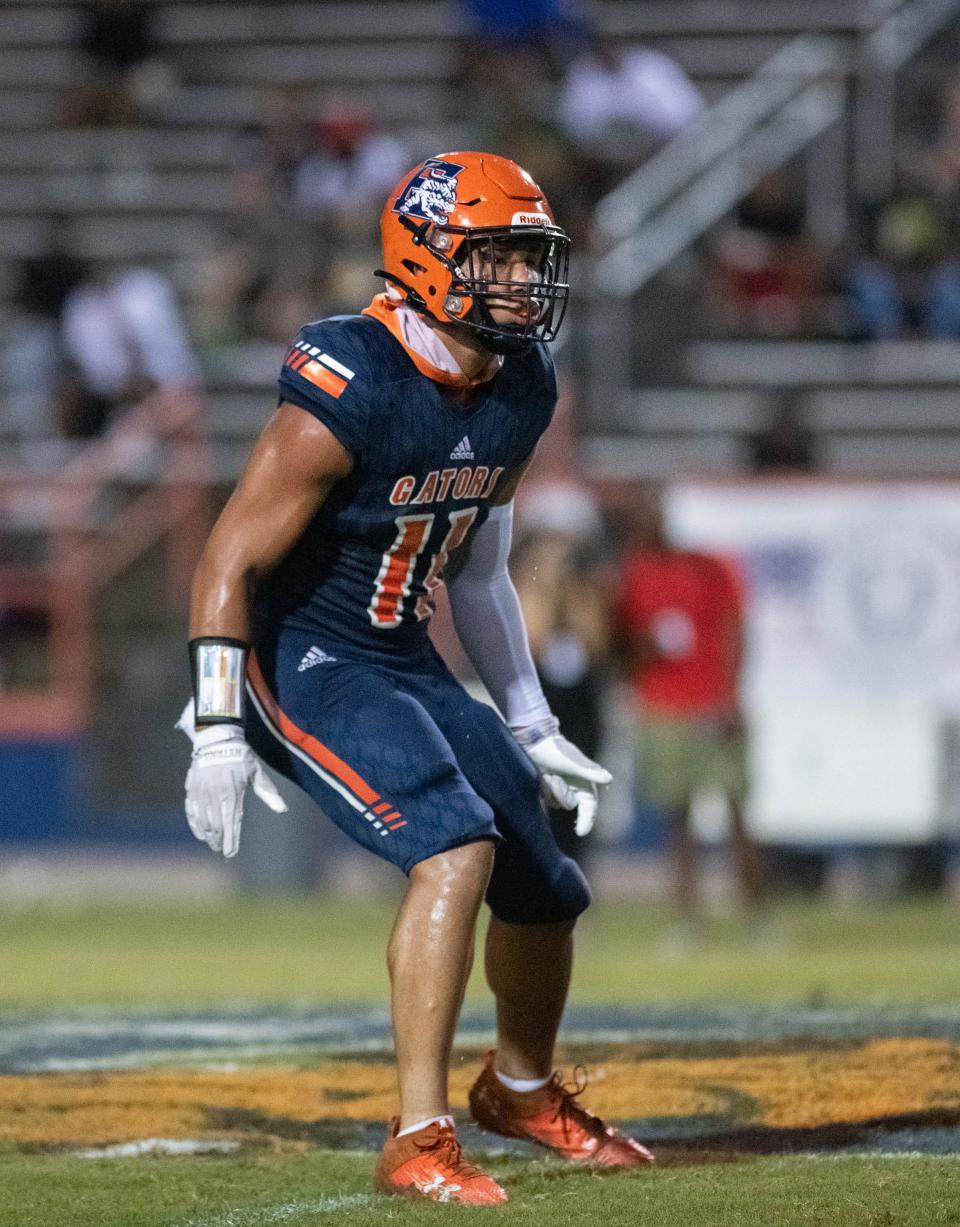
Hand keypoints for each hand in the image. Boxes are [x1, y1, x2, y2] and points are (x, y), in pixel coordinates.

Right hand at [177, 705, 286, 857]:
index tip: (231, 853)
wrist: (218, 739)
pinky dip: (194, 824)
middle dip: (220, 840)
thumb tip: (283, 809)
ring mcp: (201, 792)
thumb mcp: (257, 772)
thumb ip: (268, 792)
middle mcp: (215, 795)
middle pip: (216, 826)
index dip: (231, 840)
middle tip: (223, 850)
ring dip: (208, 835)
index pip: (232, 823)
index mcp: (232, 793)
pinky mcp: (192, 789)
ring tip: (213, 844)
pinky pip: (191, 811)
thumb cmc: (241, 757)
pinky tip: (199, 833)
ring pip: (203, 821)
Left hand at [519, 731, 611, 836]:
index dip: (587, 820)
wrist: (535, 742)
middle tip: (552, 778)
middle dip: (560, 793)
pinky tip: (542, 776)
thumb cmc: (556, 750)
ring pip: (556, 802)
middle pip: (569, 804)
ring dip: (550, 790)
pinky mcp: (549, 788)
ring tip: (547, 774)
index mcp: (586, 781)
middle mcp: (575, 786)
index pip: (590, 807)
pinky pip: (547, 798)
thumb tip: (608, 780)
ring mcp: (562, 787)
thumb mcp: (573, 762)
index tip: (581, 832)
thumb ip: (590, 772)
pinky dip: (544, 789)